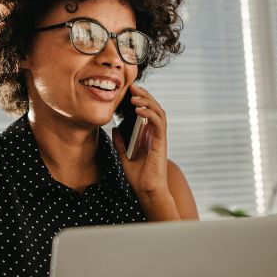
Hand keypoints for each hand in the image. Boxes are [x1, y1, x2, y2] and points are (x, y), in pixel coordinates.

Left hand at [112, 83, 170, 199]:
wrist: (146, 190)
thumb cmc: (138, 176)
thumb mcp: (123, 156)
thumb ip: (120, 142)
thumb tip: (114, 128)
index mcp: (147, 135)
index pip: (146, 111)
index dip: (139, 100)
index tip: (128, 91)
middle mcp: (155, 134)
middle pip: (153, 108)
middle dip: (144, 95)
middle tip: (132, 86)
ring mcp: (159, 137)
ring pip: (158, 112)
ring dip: (147, 101)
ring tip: (135, 95)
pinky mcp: (161, 142)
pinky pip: (158, 123)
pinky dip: (149, 114)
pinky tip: (139, 110)